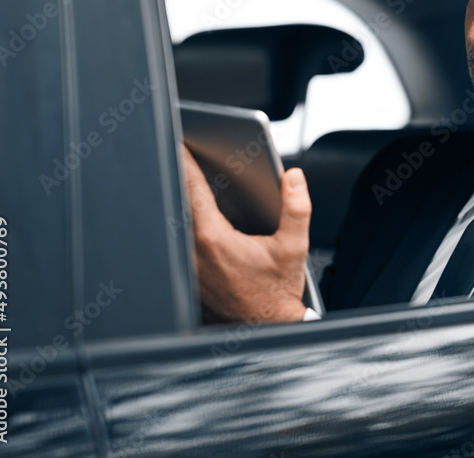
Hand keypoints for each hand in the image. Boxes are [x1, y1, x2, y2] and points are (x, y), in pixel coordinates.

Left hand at [181, 143, 310, 323]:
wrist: (266, 330)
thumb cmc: (277, 293)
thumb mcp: (294, 247)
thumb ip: (297, 207)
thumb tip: (294, 178)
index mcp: (214, 239)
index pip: (193, 190)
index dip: (187, 163)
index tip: (182, 144)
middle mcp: (193, 253)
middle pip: (178, 204)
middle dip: (182, 179)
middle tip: (183, 156)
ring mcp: (187, 268)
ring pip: (176, 225)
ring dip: (181, 203)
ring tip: (189, 181)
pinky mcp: (188, 279)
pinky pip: (179, 244)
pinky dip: (184, 227)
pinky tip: (195, 218)